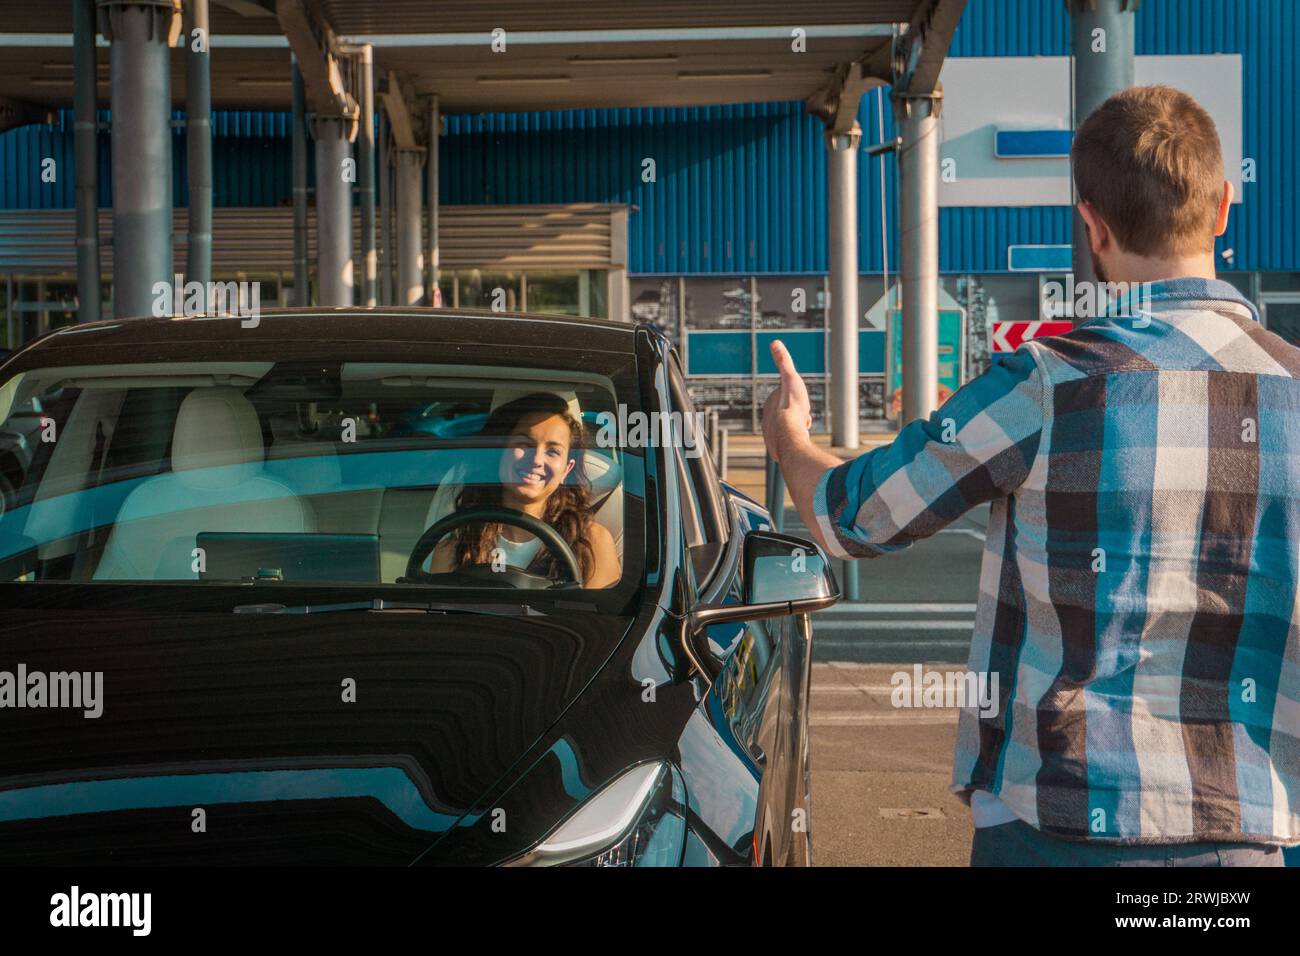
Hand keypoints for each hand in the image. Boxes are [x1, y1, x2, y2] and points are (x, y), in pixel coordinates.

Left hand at [761, 340, 812, 464]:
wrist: (789, 436)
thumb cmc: (791, 407)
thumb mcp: (789, 378)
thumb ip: (782, 361)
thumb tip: (774, 342)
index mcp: (770, 404)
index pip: (790, 399)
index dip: (799, 400)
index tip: (801, 403)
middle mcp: (768, 420)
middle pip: (792, 414)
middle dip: (801, 415)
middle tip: (803, 417)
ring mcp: (772, 435)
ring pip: (794, 428)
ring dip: (801, 428)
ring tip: (803, 429)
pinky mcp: (778, 449)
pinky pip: (793, 442)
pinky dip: (798, 440)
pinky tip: (800, 440)